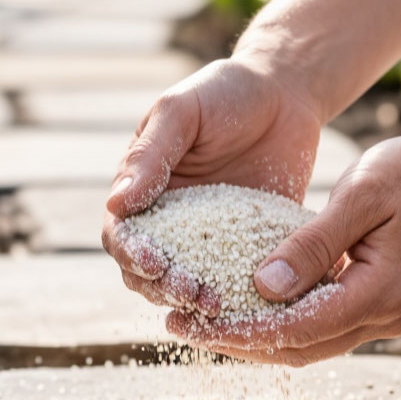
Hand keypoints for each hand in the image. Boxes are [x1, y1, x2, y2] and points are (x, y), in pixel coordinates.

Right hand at [102, 57, 323, 316]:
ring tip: (218, 305)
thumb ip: (150, 155)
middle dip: (163, 288)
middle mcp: (170, 223)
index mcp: (141, 192)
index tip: (154, 263)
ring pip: (188, 285)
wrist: (284, 93)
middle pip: (148, 273)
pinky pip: (238, 280)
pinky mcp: (248, 246)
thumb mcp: (181, 113)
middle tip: (192, 292)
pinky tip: (252, 306)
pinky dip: (240, 297)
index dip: (131, 255)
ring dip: (196, 301)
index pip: (121, 237)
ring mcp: (209, 239)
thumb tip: (116, 205)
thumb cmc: (223, 94)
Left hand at [165, 129, 400, 364]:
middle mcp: (384, 317)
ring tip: (201, 323)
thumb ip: (313, 245)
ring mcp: (383, 316)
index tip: (195, 324)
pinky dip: (280, 322)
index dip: (244, 331)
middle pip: (300, 348)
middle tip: (182, 328)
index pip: (299, 328)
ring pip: (308, 343)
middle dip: (239, 343)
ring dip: (256, 337)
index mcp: (380, 293)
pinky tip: (243, 306)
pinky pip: (320, 325)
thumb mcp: (357, 197)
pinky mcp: (376, 305)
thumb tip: (264, 288)